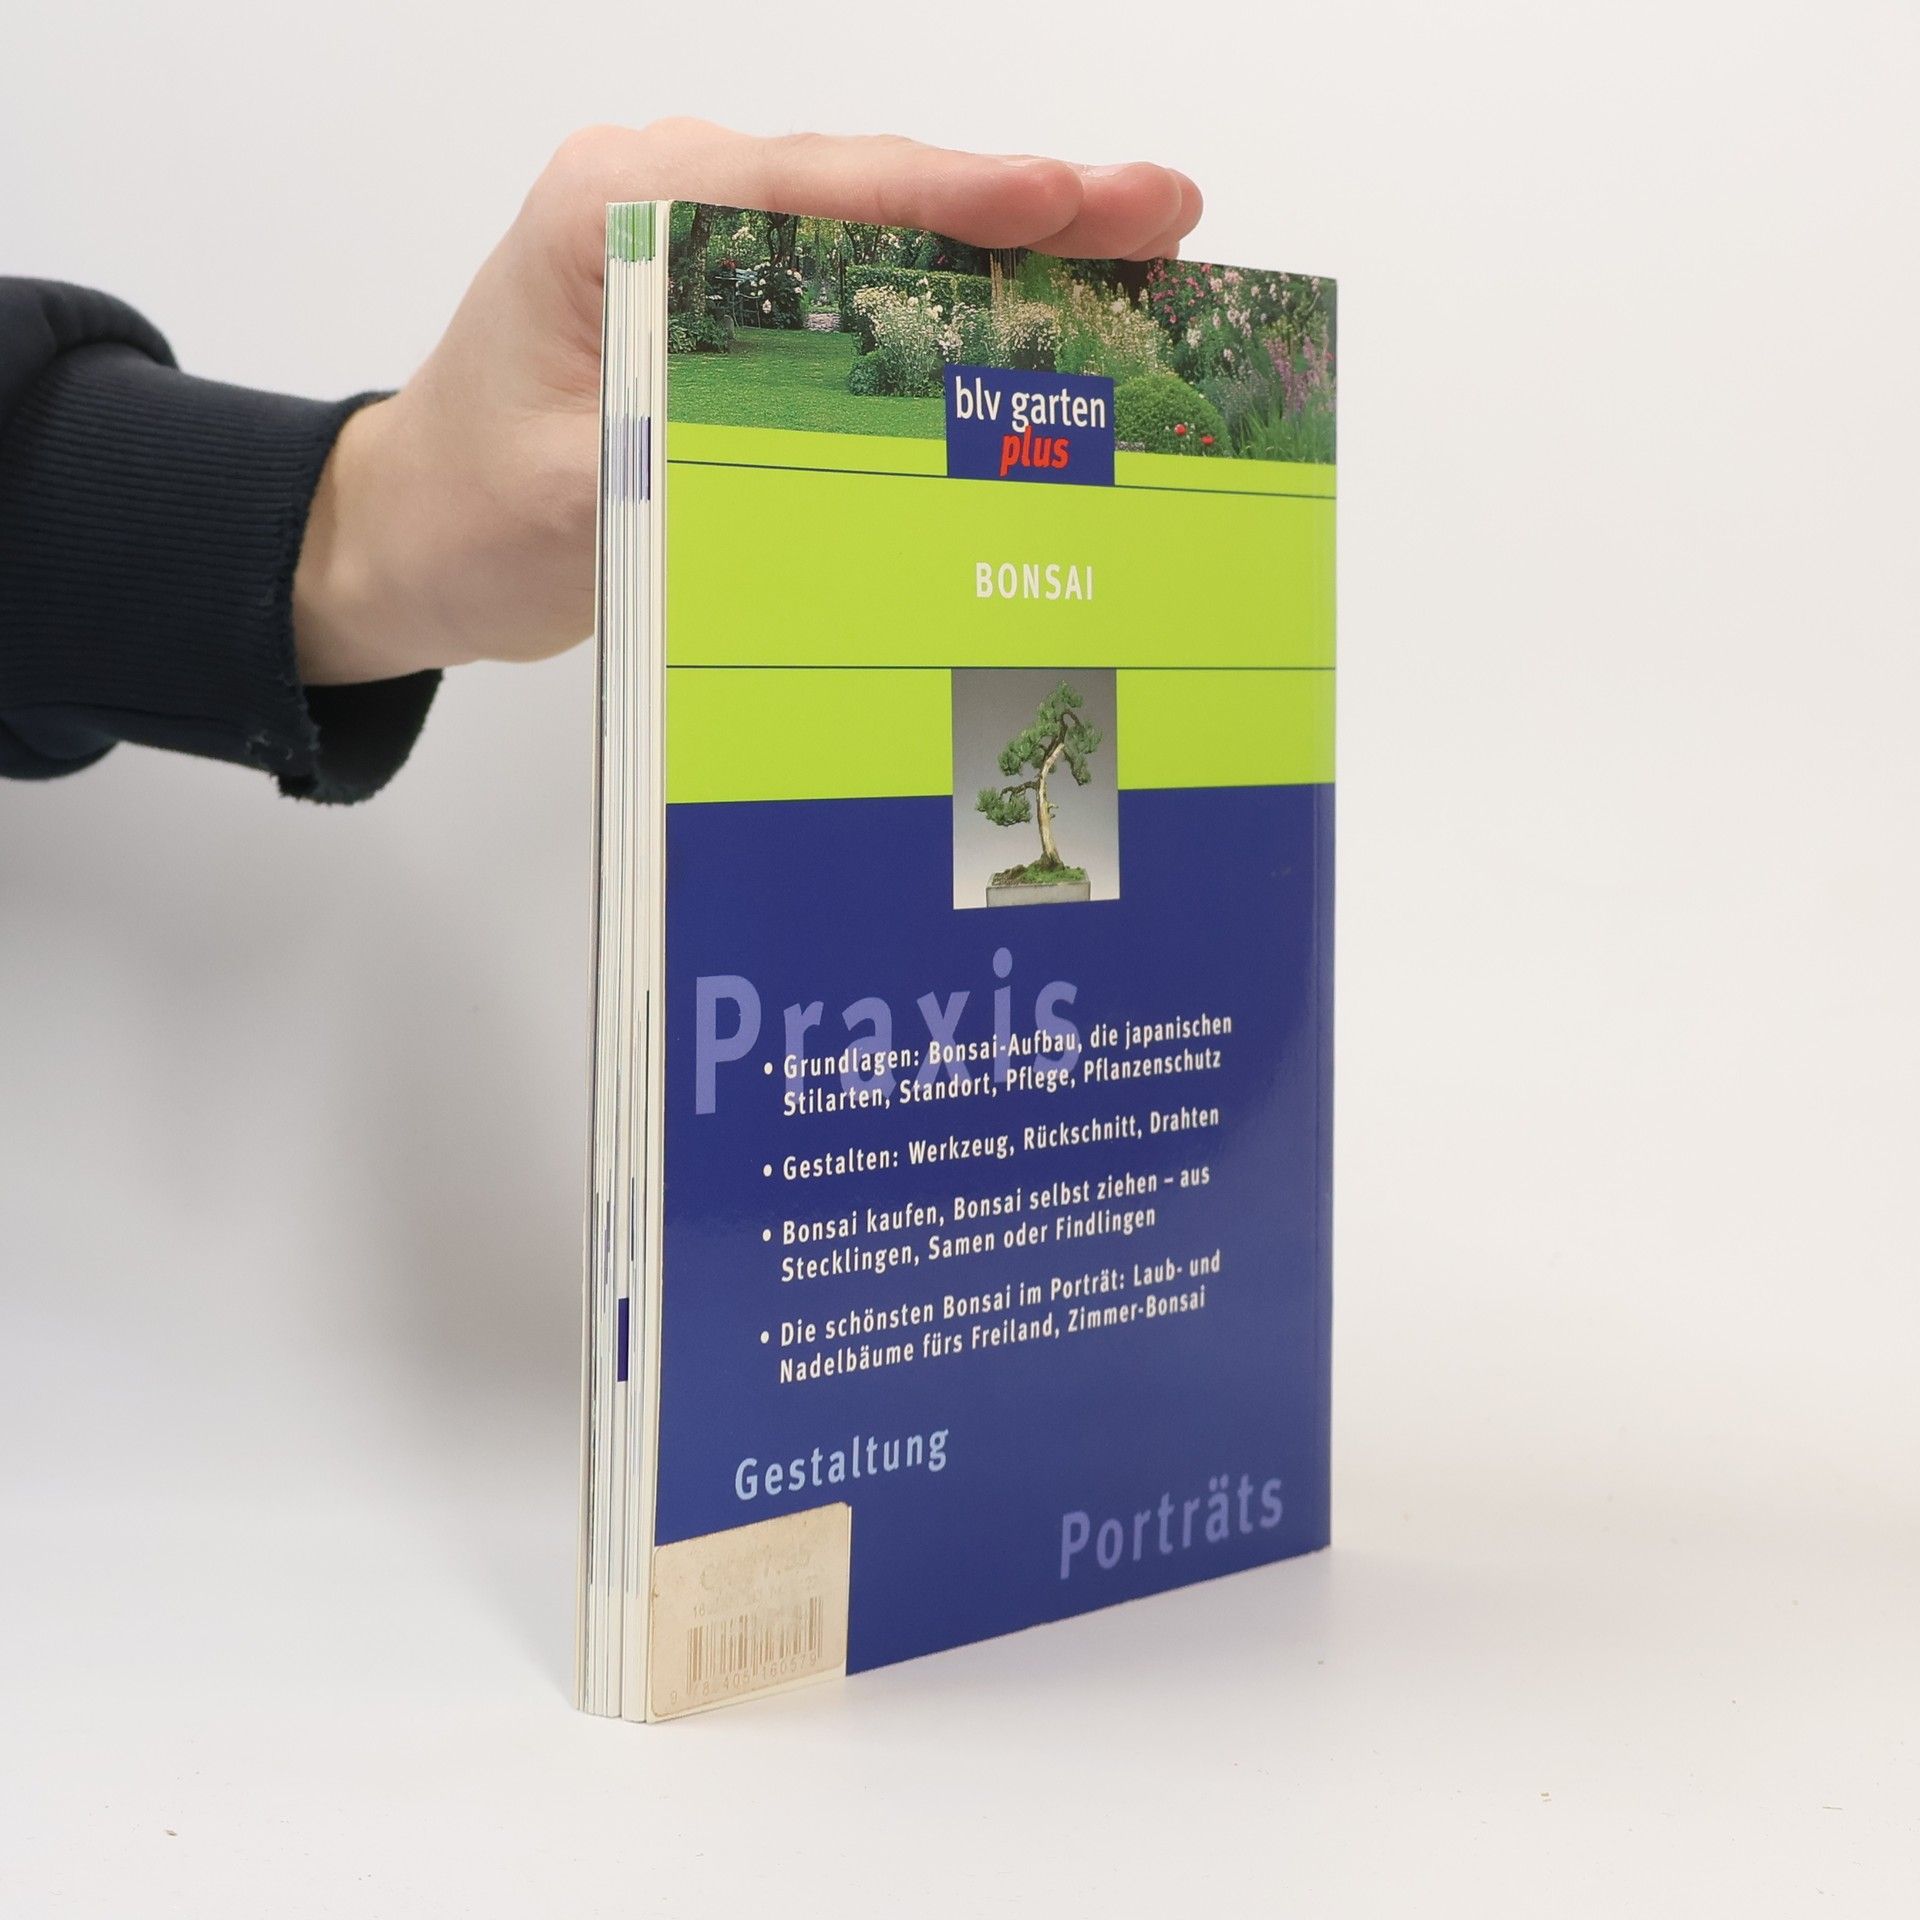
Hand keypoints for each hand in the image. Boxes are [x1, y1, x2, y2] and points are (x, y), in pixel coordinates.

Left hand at [291, 121, 1201, 684]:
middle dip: (1022, 203)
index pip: (813, 183)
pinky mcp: (732, 307)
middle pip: (871, 185)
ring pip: (880, 224)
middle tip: (1162, 214)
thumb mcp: (568, 503)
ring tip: (1140, 253)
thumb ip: (686, 464)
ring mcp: (706, 250)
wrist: (412, 535)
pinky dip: (955, 299)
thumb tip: (841, 471)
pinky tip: (1048, 315)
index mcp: (619, 213)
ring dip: (1007, 245)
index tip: (1074, 200)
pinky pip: (861, 282)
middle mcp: (670, 204)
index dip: (957, 193)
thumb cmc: (466, 513)